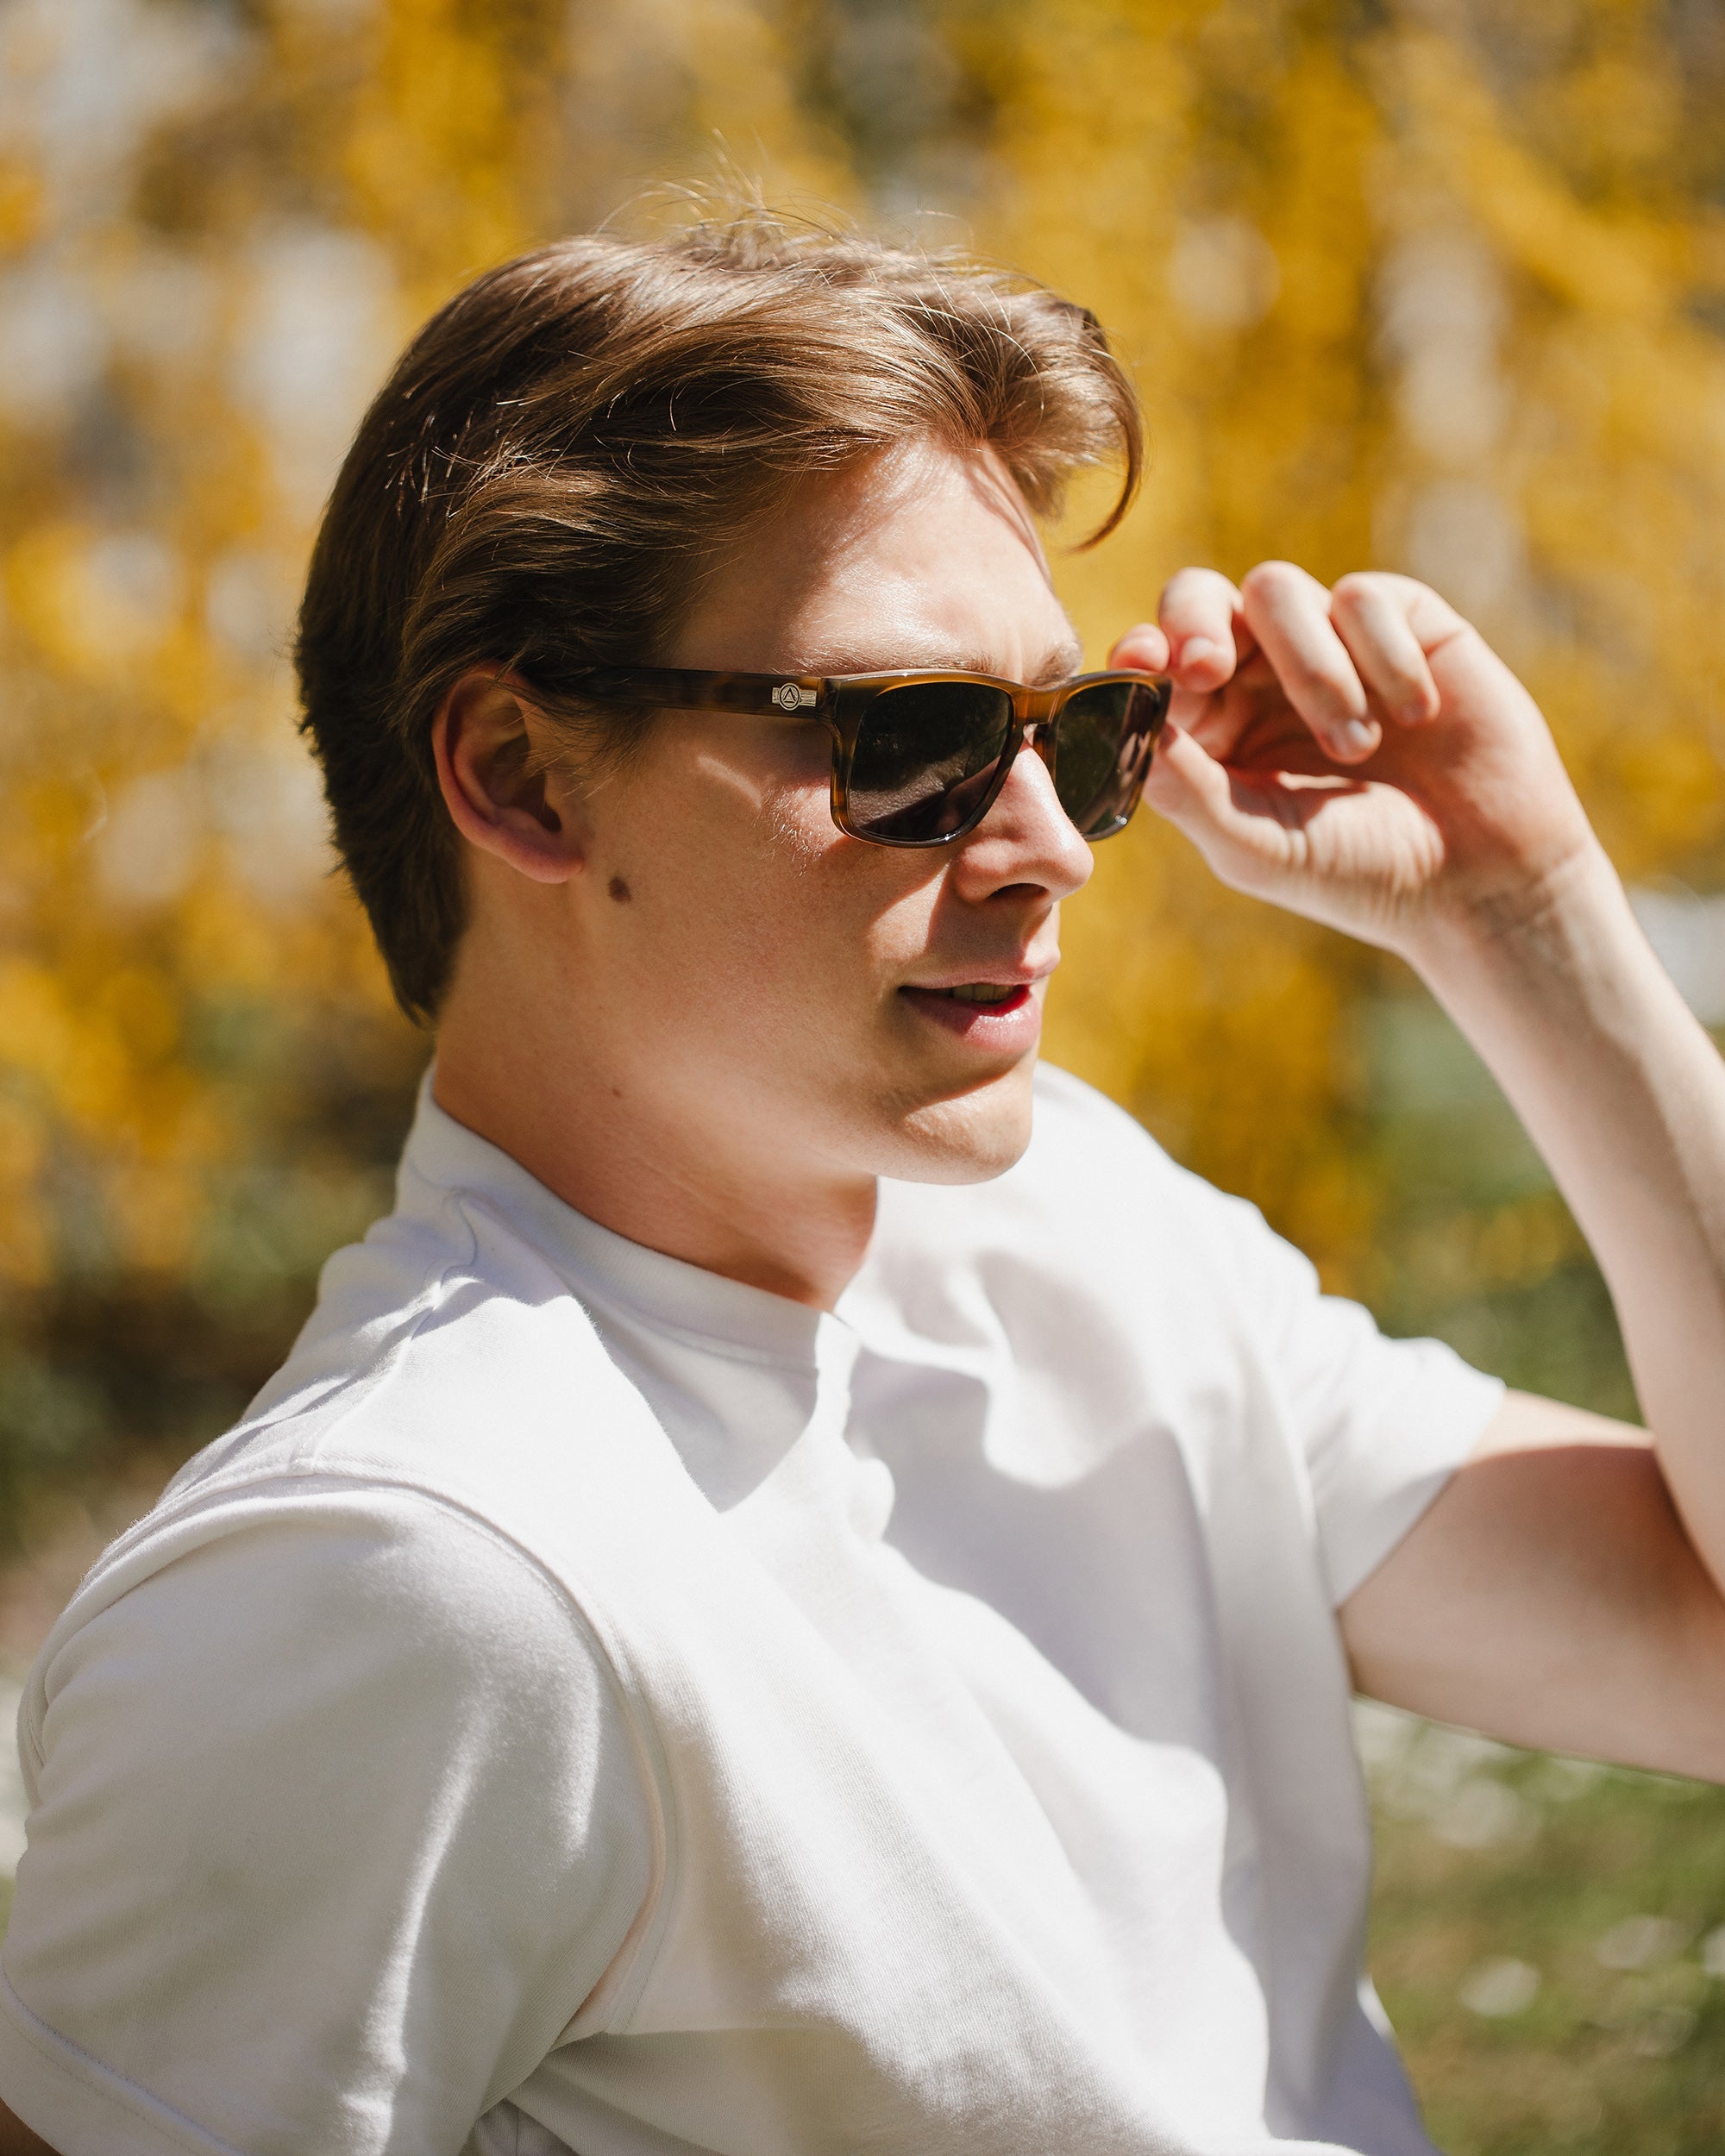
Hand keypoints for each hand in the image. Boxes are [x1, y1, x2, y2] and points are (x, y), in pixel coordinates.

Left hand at [1109, 563, 1600, 962]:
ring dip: (1311, 670)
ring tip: (1354, 749)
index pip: (1154, 665)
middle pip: (1199, 597)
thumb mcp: (1255, 845)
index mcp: (1210, 727)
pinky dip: (1382, 658)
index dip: (1140, 654)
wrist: (1481, 877)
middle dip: (1195, 622)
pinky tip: (1416, 717)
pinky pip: (1362, 598)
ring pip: (1276, 590)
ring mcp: (1329, 641)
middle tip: (1207, 667)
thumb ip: (1185, 788)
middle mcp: (1258, 675)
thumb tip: (1122, 726)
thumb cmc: (1358, 872)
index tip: (1142, 664)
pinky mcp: (1403, 621)